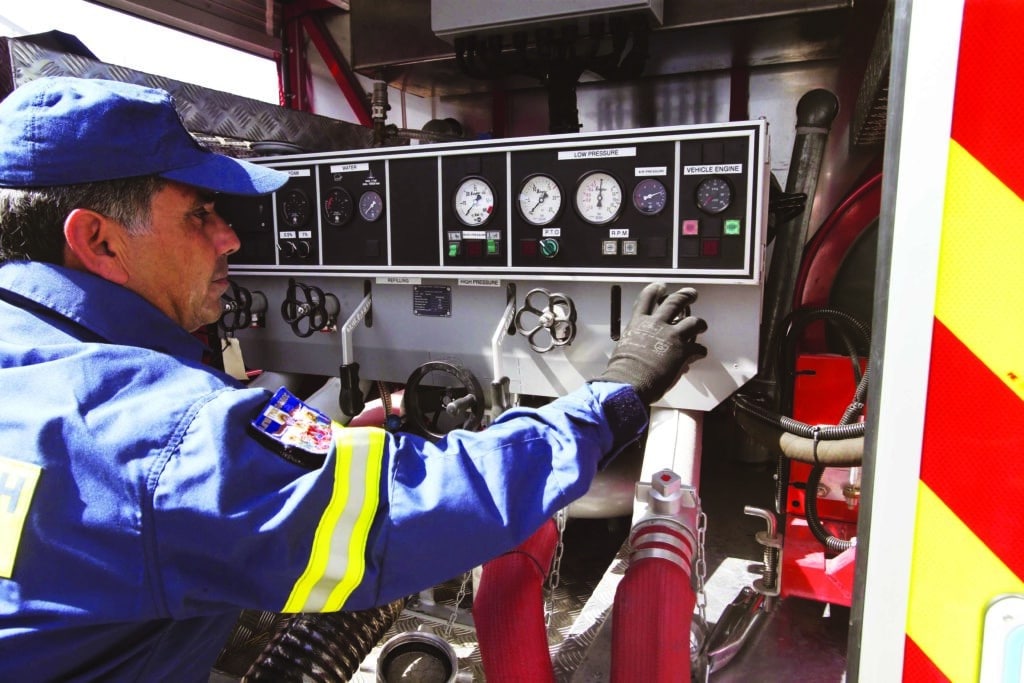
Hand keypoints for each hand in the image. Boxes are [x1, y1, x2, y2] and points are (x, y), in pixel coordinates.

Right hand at [594, 283, 707, 403]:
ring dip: (700, 323)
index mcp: (638, 323)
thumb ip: (638, 344)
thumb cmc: (623, 371)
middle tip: (691, 294)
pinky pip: (698, 348)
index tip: (661, 287)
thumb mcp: (625, 349)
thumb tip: (646, 350)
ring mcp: (672, 337)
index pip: (647, 298)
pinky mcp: (683, 351)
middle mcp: (656, 325)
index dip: (655, 290)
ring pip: (693, 321)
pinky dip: (700, 351)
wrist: (630, 383)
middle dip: (685, 296)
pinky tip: (700, 353)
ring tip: (702, 325)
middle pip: (675, 302)